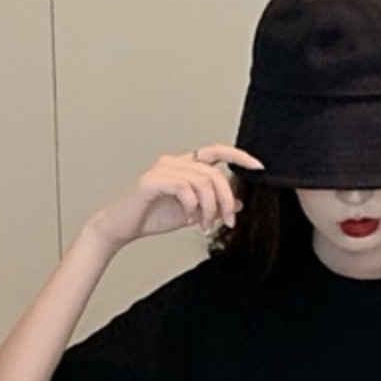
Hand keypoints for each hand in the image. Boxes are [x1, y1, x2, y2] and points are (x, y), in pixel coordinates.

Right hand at [87, 144, 264, 248]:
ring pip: (202, 181)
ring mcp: (162, 169)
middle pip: (214, 173)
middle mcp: (174, 161)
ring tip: (205, 224)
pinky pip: (184, 188)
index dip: (239, 156)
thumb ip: (213, 205)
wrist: (121, 227)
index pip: (217, 152)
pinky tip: (188, 218)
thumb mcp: (192, 213)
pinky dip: (192, 206)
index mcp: (184, 165)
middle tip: (228, 221)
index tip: (259, 167)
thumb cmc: (151, 216)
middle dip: (226, 199)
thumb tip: (238, 203)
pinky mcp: (151, 181)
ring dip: (210, 208)